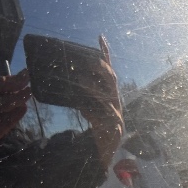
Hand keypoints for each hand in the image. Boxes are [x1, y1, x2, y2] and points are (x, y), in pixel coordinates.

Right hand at [0, 70, 31, 172]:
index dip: (13, 77)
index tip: (24, 73)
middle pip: (6, 88)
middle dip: (20, 82)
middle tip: (29, 79)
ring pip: (10, 102)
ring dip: (21, 96)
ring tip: (29, 92)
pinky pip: (10, 118)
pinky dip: (18, 112)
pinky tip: (23, 109)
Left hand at [71, 36, 124, 163]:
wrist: (107, 150)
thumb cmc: (99, 126)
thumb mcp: (89, 107)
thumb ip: (82, 96)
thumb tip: (70, 83)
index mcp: (110, 93)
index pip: (109, 70)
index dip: (105, 54)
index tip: (100, 37)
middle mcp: (115, 100)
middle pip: (111, 79)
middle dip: (102, 69)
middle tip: (89, 61)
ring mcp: (117, 113)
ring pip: (107, 96)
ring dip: (94, 88)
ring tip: (80, 81)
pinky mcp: (115, 127)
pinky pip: (104, 117)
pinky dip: (93, 113)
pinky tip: (84, 110)